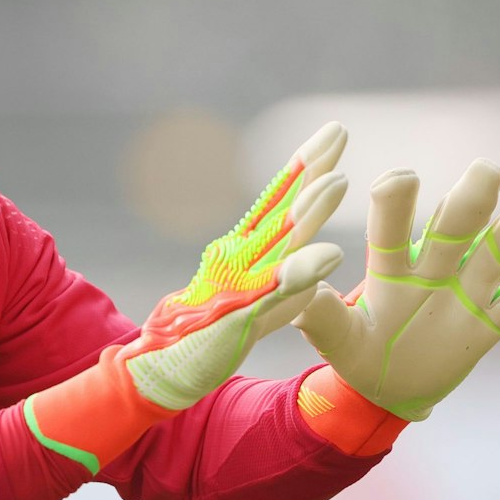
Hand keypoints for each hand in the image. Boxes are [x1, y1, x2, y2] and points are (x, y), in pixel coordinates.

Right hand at [120, 122, 349, 408]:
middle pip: (280, 208)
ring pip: (279, 242)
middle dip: (310, 169)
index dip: (305, 167)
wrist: (161, 368)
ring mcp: (237, 284)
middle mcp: (238, 258)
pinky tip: (328, 256)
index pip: (278, 202)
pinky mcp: (237, 314)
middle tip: (337, 131)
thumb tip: (324, 261)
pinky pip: (272, 291)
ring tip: (339, 181)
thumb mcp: (255, 302)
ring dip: (308, 211)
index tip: (332, 132)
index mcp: (243, 251)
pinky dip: (299, 272)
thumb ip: (289, 282)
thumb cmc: (208, 334)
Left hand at [293, 159, 499, 420]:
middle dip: (471, 197)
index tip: (403, 181)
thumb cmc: (359, 354)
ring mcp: (468, 288)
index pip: (393, 224)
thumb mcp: (338, 342)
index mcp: (390, 266)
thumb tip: (295, 297)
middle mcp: (433, 265)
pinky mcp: (493, 318)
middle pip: (456, 223)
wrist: (390, 388)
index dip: (398, 202)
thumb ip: (322, 319)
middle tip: (486, 171)